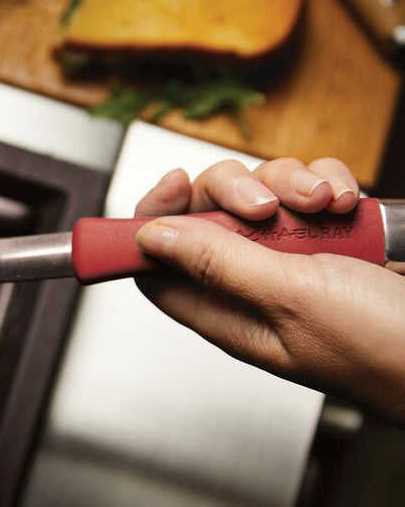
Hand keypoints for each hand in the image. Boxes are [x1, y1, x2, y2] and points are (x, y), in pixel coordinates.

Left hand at [133, 158, 404, 424]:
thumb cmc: (383, 348)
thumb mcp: (290, 299)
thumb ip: (216, 263)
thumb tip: (148, 239)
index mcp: (228, 312)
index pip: (158, 264)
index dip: (153, 221)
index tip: (171, 185)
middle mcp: (255, 284)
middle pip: (206, 216)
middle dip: (233, 190)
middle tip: (265, 206)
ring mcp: (296, 258)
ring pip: (260, 194)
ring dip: (289, 184)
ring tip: (324, 206)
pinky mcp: (335, 236)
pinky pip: (309, 189)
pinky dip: (327, 183)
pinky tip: (347, 203)